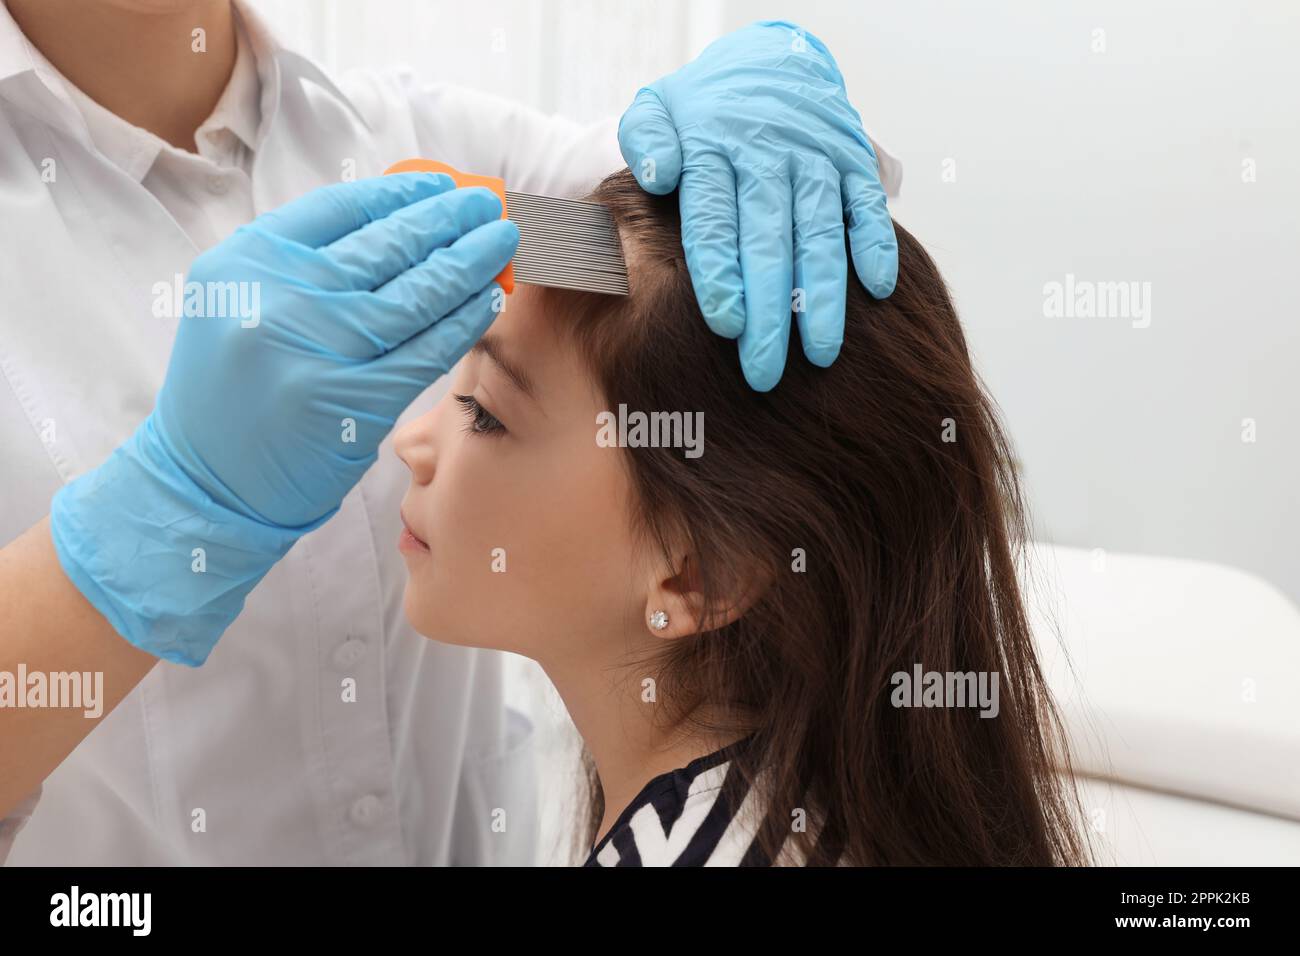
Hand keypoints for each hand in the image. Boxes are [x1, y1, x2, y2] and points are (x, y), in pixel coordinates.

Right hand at [50, 174, 517, 664]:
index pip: (343, 208)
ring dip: (470, 262)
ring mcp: (318, 349)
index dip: (405, 192)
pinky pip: (426, 350)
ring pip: (416, 294)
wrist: (207, 483)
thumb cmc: (236, 391)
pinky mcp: (353, 400)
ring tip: (504, 243)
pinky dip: (464, 322)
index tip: (445, 186)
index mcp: (249, 260)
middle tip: (490, 206)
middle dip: (450, 220)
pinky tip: (490, 301)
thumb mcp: (244, 304)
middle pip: (388, 245)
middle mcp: (280, 296)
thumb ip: (305, 266)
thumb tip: (403, 223)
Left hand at [618, 20, 897, 390]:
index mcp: (713, 150)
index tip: (726, 324)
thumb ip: (645, 140)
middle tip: (764, 369)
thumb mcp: (657, 107)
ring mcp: (816, 159)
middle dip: (770, 309)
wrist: (772, 59)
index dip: (722, 273)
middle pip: (769, 241)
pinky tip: (878, 291)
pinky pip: (869, 206)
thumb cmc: (704, 109)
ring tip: (821, 353)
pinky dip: (877, 245)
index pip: (715, 219)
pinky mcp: (854, 161)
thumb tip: (654, 173)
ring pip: (821, 234)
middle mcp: (767, 155)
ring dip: (825, 295)